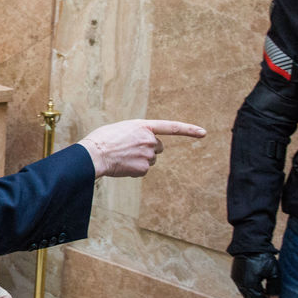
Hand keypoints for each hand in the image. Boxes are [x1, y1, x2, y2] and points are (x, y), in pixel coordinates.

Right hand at [77, 119, 205, 177]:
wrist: (94, 154)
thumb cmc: (102, 139)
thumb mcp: (122, 128)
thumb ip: (137, 132)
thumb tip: (142, 144)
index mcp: (144, 126)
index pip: (171, 127)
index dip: (189, 130)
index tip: (203, 133)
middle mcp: (149, 140)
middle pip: (158, 147)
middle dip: (148, 149)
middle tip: (129, 149)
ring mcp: (147, 155)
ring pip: (150, 160)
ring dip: (140, 159)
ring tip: (122, 157)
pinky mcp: (143, 169)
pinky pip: (143, 170)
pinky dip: (134, 169)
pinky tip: (122, 165)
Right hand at [231, 252, 280, 297]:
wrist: (249, 243)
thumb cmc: (262, 257)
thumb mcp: (273, 272)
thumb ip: (274, 288)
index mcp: (250, 286)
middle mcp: (241, 285)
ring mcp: (237, 280)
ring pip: (247, 294)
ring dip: (258, 297)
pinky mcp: (236, 275)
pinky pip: (244, 287)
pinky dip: (252, 291)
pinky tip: (260, 290)